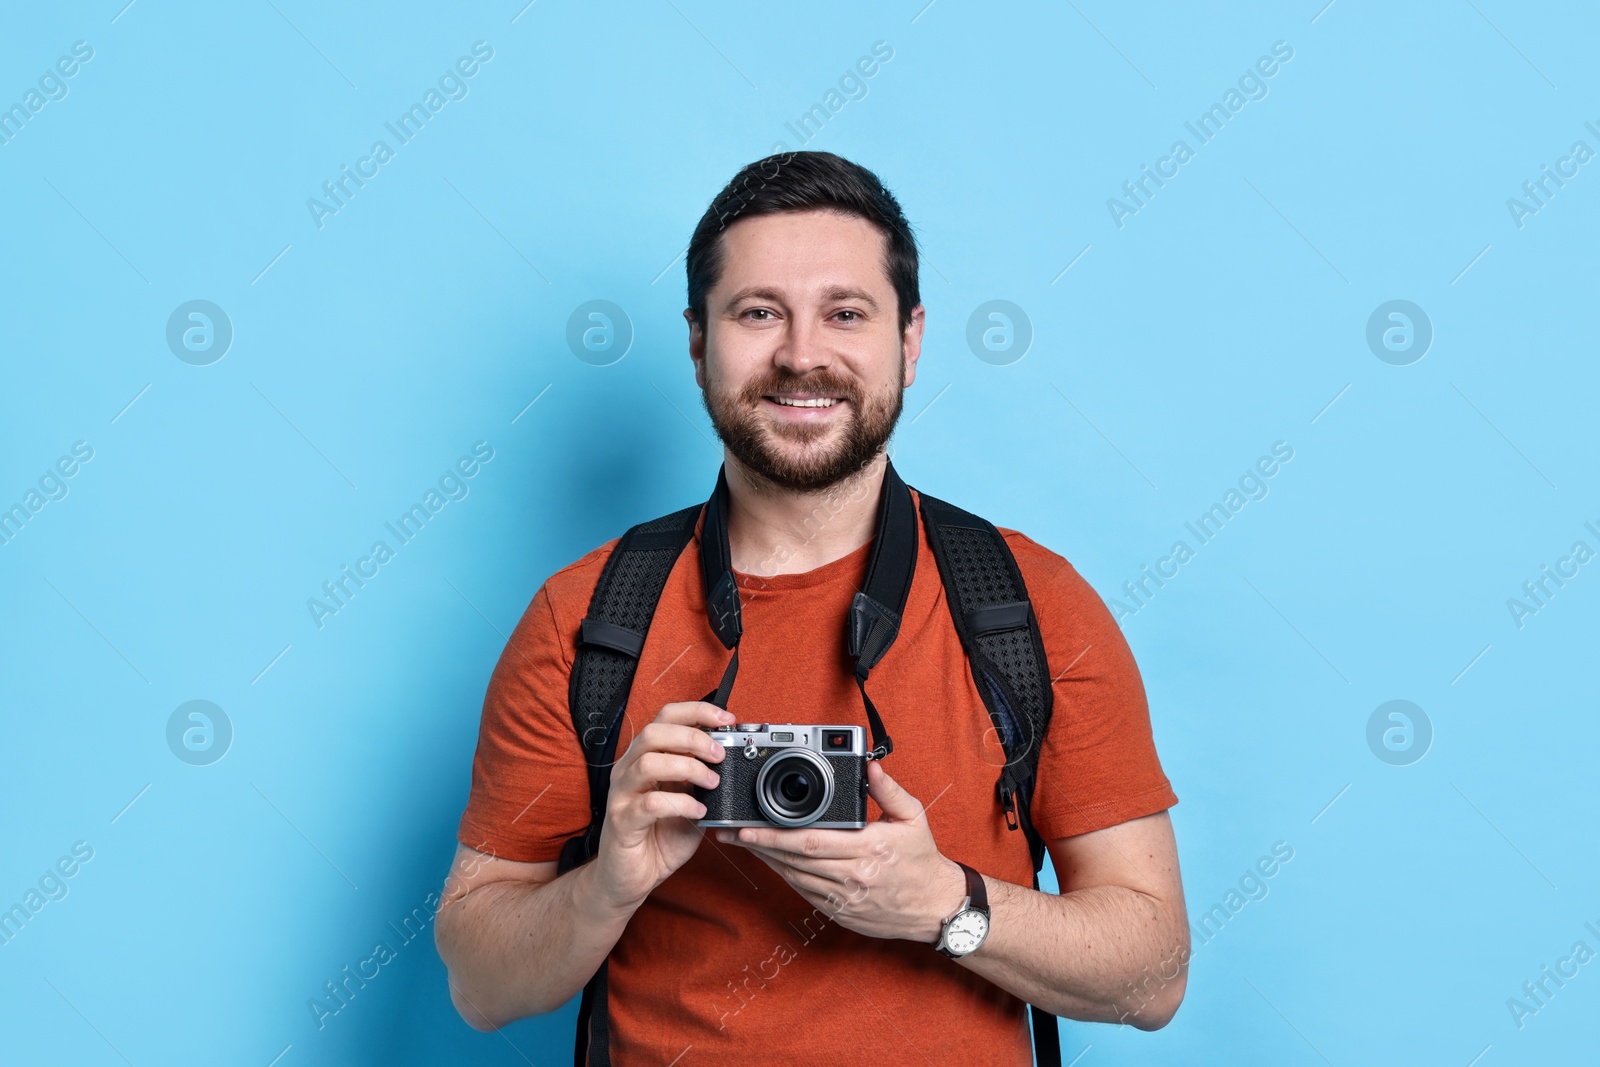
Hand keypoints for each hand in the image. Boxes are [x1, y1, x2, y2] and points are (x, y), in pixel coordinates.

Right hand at [591, 701, 732, 913]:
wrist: (630, 879)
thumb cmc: (658, 837)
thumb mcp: (688, 801)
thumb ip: (701, 779)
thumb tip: (731, 758)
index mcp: (644, 758)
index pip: (665, 717)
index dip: (696, 711)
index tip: (726, 719)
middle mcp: (628, 770)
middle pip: (655, 733)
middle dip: (694, 738)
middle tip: (720, 755)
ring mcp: (622, 796)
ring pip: (649, 763)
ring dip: (688, 768)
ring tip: (713, 783)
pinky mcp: (622, 822)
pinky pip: (650, 803)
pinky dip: (680, 804)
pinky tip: (699, 813)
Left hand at [716, 760, 965, 942]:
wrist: (936, 908)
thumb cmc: (923, 861)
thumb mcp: (913, 817)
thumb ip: (888, 790)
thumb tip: (868, 765)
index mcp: (869, 848)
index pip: (810, 841)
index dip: (774, 835)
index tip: (749, 826)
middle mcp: (853, 876)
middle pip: (794, 859)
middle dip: (759, 845)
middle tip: (731, 833)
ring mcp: (844, 898)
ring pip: (794, 877)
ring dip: (766, 861)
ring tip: (743, 844)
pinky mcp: (839, 913)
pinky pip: (803, 893)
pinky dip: (784, 876)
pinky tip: (771, 862)